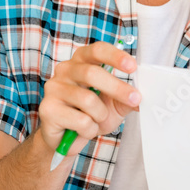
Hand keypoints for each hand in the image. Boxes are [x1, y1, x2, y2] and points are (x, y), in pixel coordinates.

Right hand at [37, 42, 140, 156]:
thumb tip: (143, 96)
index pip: (97, 50)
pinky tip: (83, 130)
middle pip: (92, 73)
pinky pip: (80, 120)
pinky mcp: (47, 108)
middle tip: (135, 98)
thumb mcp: (114, 105)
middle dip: (117, 88)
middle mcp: (65, 70)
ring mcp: (53, 88)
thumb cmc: (91, 115)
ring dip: (100, 115)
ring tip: (96, 120)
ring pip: (87, 100)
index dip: (115, 56)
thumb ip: (127, 98)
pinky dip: (89, 129)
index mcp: (82, 61)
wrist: (66, 140)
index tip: (133, 67)